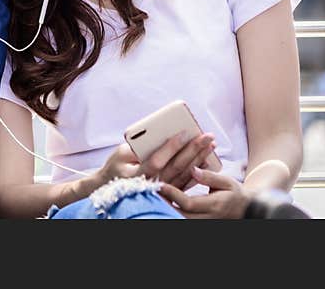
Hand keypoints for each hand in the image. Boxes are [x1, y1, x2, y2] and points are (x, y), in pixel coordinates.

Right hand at [95, 133, 214, 191]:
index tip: (184, 133)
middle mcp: (152, 184)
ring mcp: (162, 190)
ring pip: (185, 174)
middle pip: (176, 167)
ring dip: (199, 158)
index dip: (171, 147)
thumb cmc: (117, 166)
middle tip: (207, 136)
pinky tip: (207, 160)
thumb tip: (158, 136)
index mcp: (138, 175)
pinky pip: (187, 182)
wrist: (114, 186)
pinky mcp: (169, 191)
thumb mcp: (120, 154)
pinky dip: (198, 171)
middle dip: (193, 149)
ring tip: (211, 144)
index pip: (157, 161)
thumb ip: (138, 146)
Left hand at [158, 166, 251, 218]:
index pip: (188, 203)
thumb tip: (193, 169)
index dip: (173, 194)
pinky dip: (169, 209)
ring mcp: (201, 222)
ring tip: (151, 194)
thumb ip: (209, 177)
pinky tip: (160, 200)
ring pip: (178, 218)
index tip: (161, 184)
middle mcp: (206, 218)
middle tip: (149, 190)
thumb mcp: (226, 182)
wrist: (244, 210)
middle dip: (163, 203)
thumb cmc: (234, 193)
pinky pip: (180, 217)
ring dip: (164, 207)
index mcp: (214, 206)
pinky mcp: (196, 222)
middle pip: (179, 214)